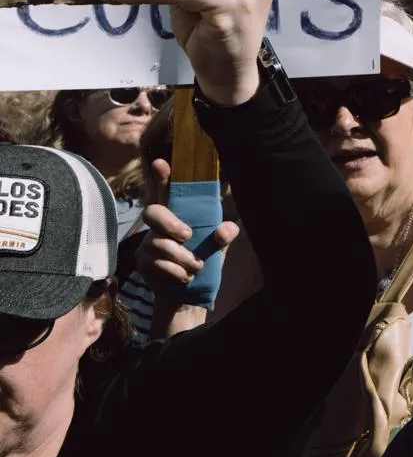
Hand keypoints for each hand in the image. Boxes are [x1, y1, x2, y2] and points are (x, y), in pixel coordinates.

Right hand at [137, 160, 238, 294]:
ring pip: (158, 242)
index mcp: (178, 216)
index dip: (162, 177)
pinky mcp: (142, 262)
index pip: (167, 192)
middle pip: (152, 212)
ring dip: (182, 256)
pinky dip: (176, 271)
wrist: (188, 294)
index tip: (160, 162)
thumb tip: (226, 229)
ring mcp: (147, 243)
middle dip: (170, 223)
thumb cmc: (203, 261)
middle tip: (187, 235)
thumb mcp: (218, 248)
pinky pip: (156, 263)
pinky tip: (185, 276)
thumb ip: (223, 236)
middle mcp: (158, 226)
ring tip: (196, 265)